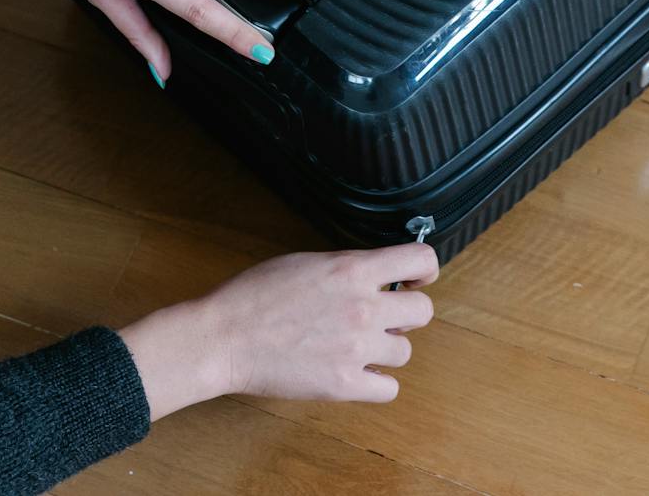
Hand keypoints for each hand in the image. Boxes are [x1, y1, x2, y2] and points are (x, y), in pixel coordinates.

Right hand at [117, 243, 439, 418]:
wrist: (224, 337)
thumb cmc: (254, 295)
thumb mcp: (305, 262)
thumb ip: (346, 269)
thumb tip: (375, 278)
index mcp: (352, 270)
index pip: (420, 260)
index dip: (424, 269)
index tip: (415, 279)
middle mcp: (363, 307)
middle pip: (423, 311)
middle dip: (406, 314)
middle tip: (383, 317)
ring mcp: (356, 348)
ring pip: (405, 351)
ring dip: (386, 348)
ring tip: (355, 345)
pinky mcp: (344, 384)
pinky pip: (389, 388)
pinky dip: (376, 381)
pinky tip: (355, 372)